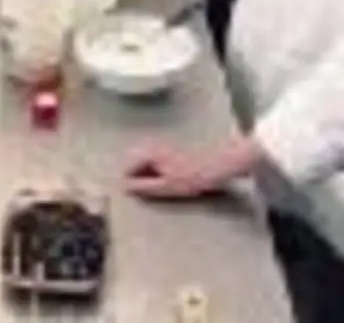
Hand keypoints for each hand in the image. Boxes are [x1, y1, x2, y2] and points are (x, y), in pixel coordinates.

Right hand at [124, 143, 239, 199]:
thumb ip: (142, 187)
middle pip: (134, 167)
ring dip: (148, 179)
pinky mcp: (171, 153)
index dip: (131, 186)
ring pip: (145, 166)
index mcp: (148, 153)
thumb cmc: (193, 177)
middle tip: (149, 195)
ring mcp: (162, 149)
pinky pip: (155, 165)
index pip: (126, 171)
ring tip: (159, 191)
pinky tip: (169, 184)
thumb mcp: (166, 187)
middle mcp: (152, 147)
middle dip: (138, 181)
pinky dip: (157, 176)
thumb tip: (124, 189)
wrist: (220, 165)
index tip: (141, 197)